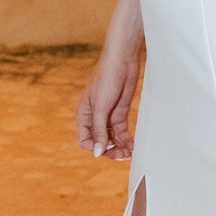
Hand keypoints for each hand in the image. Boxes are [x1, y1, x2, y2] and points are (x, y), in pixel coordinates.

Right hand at [78, 44, 141, 159]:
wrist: (123, 61)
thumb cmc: (106, 79)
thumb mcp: (101, 107)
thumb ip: (99, 130)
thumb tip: (98, 153)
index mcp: (83, 115)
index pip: (85, 140)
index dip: (95, 148)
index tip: (107, 149)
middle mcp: (94, 117)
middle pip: (100, 141)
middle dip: (110, 150)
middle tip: (123, 155)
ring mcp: (108, 115)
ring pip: (112, 138)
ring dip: (119, 147)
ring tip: (129, 153)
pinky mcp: (120, 112)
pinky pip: (122, 132)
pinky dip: (126, 140)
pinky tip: (133, 146)